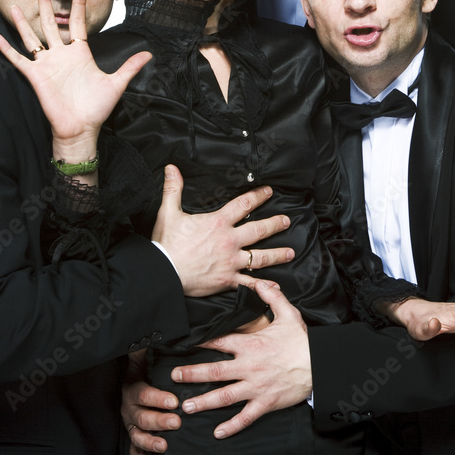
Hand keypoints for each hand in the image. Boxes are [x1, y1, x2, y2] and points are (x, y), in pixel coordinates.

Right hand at [0, 0, 150, 158]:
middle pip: (51, 24)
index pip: (78, 24)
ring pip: (32, 38)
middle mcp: (61, 56)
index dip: (79, 6)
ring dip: (23, 21)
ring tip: (14, 4)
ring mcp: (47, 65)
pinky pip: (18, 60)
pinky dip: (7, 49)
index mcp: (80, 54)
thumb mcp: (116, 83)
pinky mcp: (35, 76)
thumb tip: (149, 54)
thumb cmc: (96, 109)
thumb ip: (130, 67)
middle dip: (46, 4)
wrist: (81, 129)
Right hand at [121, 350, 179, 454]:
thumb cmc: (144, 368)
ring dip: (150, 441)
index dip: (158, 399)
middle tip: (176, 422)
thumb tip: (151, 332)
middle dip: (159, 421)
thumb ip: (146, 346)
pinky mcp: (134, 435)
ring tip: (165, 445)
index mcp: (132, 387)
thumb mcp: (144, 355)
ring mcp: (130, 423)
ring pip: (137, 435)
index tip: (174, 401)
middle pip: (141, 417)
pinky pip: (133, 449)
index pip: (143, 394)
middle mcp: (129, 407)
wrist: (134, 383)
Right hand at [153, 166, 293, 296]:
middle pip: (258, 230)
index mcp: (218, 222)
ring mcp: (230, 261)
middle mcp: (229, 241)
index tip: (268, 192)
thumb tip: (171, 168)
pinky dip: (263, 285)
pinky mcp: (227, 279)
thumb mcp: (169, 212)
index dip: (258, 197)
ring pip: (260, 257)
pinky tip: (275, 285)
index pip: (243, 205)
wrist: (164, 272)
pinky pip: (249, 283)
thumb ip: (173, 189)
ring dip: (277, 254)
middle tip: (286, 221)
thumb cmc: (166, 244)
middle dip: (275, 224)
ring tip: (291, 253)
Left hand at [173, 281, 311, 438]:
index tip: (185, 345)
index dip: (201, 343)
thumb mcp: (288, 314)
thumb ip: (271, 297)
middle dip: (192, 374)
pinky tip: (218, 433)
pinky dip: (232, 426)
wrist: (320, 364)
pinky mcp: (265, 402)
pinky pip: (246, 416)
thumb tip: (260, 283)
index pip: (220, 341)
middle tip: (174, 377)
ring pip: (224, 396)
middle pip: (214, 370)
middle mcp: (249, 366)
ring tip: (186, 407)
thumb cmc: (303, 340)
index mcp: (251, 345)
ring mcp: (256, 386)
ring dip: (203, 402)